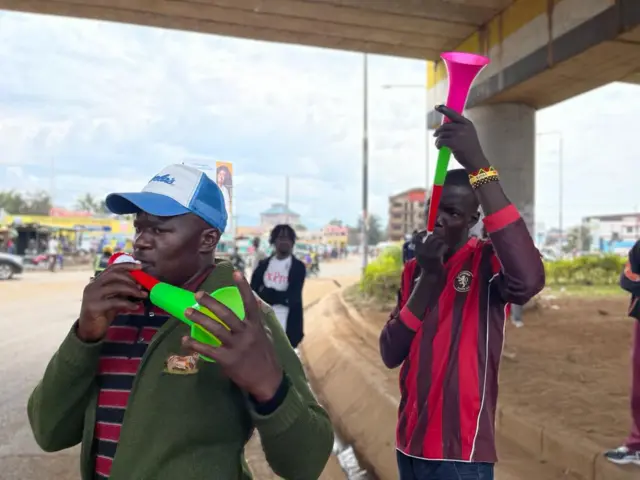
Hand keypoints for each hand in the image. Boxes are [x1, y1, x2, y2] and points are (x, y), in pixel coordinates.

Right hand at [78, 263, 146, 341]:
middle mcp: (93, 286)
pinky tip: (136, 307)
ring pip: (115, 286)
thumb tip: (141, 286)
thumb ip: (124, 292)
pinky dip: (128, 303)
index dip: (127, 265)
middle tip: (142, 286)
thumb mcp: (114, 299)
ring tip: (142, 295)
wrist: (89, 330)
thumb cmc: (103, 313)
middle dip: (131, 278)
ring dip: (132, 290)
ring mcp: (92, 295)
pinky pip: (115, 302)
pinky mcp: (94, 307)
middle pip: (114, 274)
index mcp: (97, 281)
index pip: (112, 268)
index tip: (140, 266)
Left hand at [182, 272, 282, 402]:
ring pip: (215, 329)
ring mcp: (236, 346)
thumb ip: (256, 321)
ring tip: (187, 312)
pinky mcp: (227, 359)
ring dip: (199, 319)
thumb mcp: (265, 335)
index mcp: (256, 326)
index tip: (236, 273)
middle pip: (226, 314)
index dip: (244, 287)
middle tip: (198, 295)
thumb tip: (255, 303)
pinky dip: (195, 344)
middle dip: (211, 303)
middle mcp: (246, 333)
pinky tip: (184, 340)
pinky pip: (208, 349)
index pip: (250, 303)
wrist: (267, 380)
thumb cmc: (265, 356)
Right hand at [413, 230, 448, 273]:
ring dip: (442, 242)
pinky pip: (443, 246)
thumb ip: (423, 245)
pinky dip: (446, 247)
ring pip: (438, 241)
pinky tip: (446, 250)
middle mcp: (421, 252)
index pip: (417, 237)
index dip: (423, 232)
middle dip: (437, 237)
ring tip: (443, 246)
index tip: (428, 232)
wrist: (431, 276)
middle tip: (441, 239)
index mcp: (417, 250)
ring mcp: (429, 254)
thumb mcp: (421, 255)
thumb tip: (429, 233)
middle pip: (430, 237)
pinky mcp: (436, 257)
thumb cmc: (428, 264)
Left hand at [433, 105, 488, 171]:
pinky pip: (441, 141)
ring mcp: (458, 134)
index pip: (454, 114)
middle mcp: (463, 127)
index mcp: (467, 124)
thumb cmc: (470, 149)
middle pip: (445, 125)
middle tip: (435, 135)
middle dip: (438, 130)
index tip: (437, 107)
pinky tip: (439, 147)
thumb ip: (459, 128)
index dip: (444, 109)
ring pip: (442, 133)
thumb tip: (445, 126)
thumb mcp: (468, 135)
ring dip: (438, 139)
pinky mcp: (453, 142)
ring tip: (438, 144)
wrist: (475, 160)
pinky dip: (438, 144)